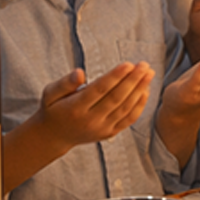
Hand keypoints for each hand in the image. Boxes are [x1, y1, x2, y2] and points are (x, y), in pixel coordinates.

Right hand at [36, 64, 152, 145]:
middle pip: (116, 98)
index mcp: (74, 108)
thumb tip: (80, 72)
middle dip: (133, 80)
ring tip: (149, 73)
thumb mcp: (49, 93)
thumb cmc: (53, 108)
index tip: (129, 64)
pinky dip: (140, 105)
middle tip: (144, 65)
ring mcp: (101, 128)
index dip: (115, 77)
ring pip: (125, 108)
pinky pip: (128, 119)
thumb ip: (64, 83)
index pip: (99, 90)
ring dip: (140, 90)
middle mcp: (90, 120)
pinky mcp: (110, 133)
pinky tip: (146, 90)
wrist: (54, 136)